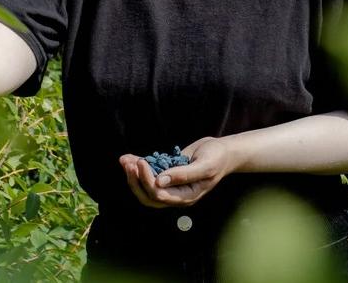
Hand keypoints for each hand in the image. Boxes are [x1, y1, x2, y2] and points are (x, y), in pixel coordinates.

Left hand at [118, 136, 236, 208]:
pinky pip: (149, 175)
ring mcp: (171, 185)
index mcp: (186, 197)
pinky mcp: (167, 174)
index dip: (147, 180)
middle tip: (128, 164)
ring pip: (146, 187)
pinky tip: (129, 157)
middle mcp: (176, 194)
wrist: (223, 151)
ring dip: (133, 174)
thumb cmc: (217, 158)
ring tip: (124, 159)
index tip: (142, 162)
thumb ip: (183, 175)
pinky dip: (138, 167)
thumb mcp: (204, 166)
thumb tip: (160, 181)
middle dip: (135, 181)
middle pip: (148, 196)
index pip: (160, 195)